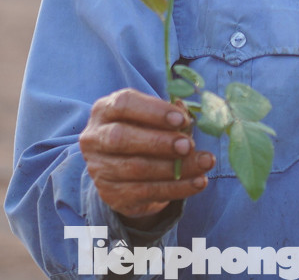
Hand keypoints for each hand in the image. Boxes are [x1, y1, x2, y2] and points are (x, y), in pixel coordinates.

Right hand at [80, 88, 214, 221]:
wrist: (125, 173)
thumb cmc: (142, 134)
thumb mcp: (152, 119)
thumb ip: (169, 115)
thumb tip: (187, 113)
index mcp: (104, 110)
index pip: (123, 104)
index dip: (153, 111)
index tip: (181, 120)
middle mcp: (94, 138)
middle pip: (121, 138)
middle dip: (159, 142)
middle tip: (189, 145)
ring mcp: (99, 168)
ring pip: (136, 168)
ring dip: (175, 168)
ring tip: (204, 163)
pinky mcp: (111, 194)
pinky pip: (146, 192)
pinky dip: (177, 188)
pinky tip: (198, 182)